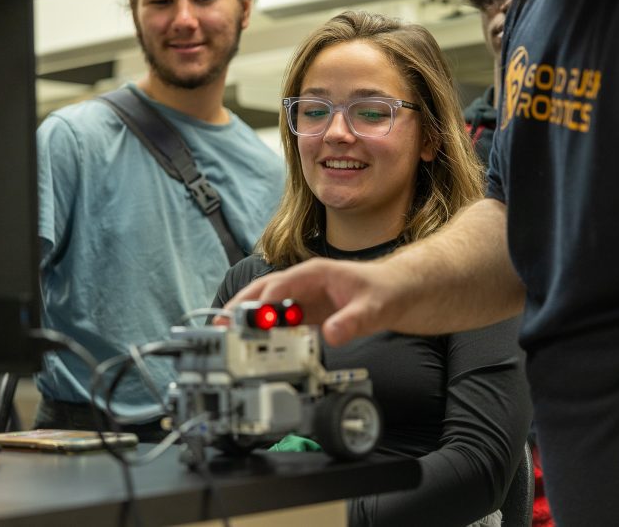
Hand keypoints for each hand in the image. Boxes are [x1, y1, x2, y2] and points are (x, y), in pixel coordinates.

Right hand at [226, 257, 406, 345]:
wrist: (397, 292)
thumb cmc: (385, 291)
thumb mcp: (373, 309)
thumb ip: (352, 322)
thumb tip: (332, 334)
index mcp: (315, 273)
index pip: (280, 285)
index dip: (263, 303)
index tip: (249, 321)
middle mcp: (304, 283)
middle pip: (264, 291)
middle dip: (241, 306)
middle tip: (221, 324)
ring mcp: (303, 298)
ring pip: (267, 306)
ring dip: (248, 319)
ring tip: (226, 335)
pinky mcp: (306, 314)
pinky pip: (280, 322)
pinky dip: (265, 332)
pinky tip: (254, 345)